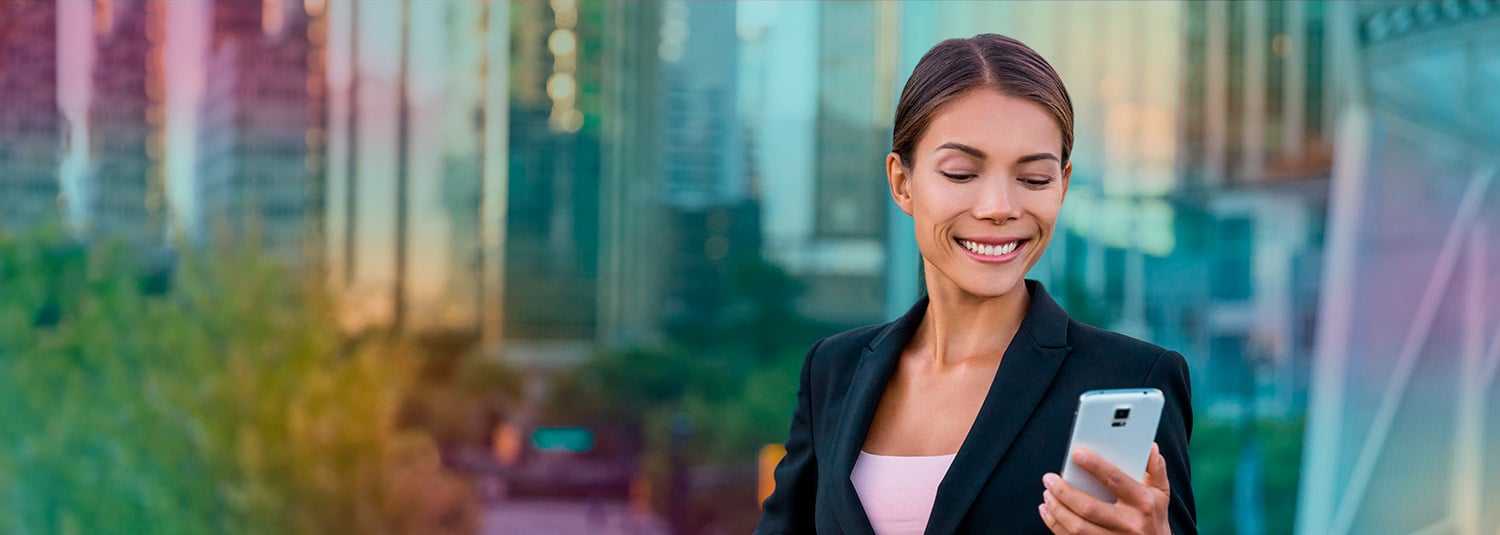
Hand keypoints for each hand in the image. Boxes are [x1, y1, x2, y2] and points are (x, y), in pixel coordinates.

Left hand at [1037, 443, 1170, 534]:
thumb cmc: (1154, 518)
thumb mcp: (1161, 493)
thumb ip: (1155, 469)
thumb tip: (1150, 447)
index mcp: (1143, 503)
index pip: (1115, 480)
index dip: (1095, 466)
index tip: (1076, 454)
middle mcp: (1128, 524)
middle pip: (1089, 507)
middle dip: (1064, 491)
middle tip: (1049, 478)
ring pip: (1077, 527)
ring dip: (1057, 509)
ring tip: (1048, 493)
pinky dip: (1055, 525)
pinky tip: (1048, 511)